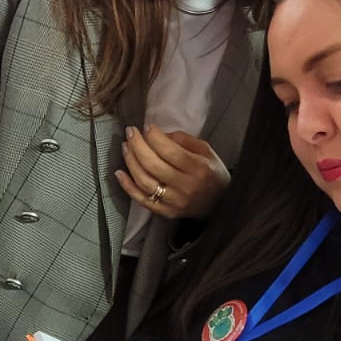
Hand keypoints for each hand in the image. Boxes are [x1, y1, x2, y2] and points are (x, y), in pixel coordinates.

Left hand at [115, 126, 229, 219]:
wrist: (221, 204)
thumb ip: (183, 140)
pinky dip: (127, 186)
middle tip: (130, 132)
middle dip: (138, 146)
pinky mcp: (166, 212)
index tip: (146, 127)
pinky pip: (142, 200)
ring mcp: (174, 202)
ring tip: (125, 147)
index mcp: (198, 169)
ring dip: (131, 162)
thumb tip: (158, 134)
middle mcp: (186, 187)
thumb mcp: (206, 151)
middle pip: (153, 165)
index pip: (170, 151)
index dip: (154, 137)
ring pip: (145, 181)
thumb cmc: (212, 173)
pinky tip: (118, 172)